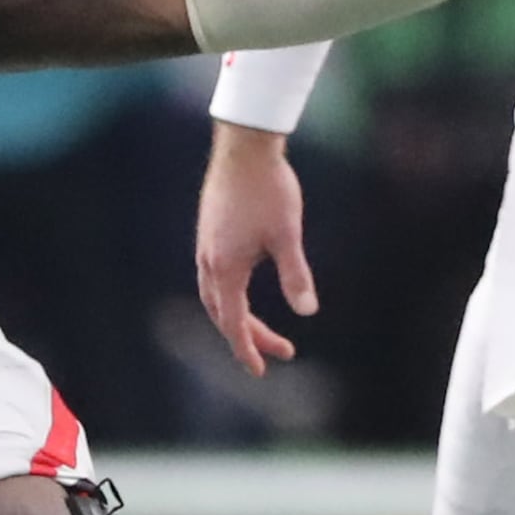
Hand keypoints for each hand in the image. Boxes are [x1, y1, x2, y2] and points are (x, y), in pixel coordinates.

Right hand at [194, 121, 316, 376]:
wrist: (243, 144)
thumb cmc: (268, 188)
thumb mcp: (287, 234)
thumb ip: (296, 274)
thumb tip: (308, 310)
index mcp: (225, 267)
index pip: (234, 323)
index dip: (247, 349)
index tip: (262, 370)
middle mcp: (209, 261)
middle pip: (223, 314)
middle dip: (249, 337)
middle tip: (283, 352)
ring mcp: (206, 246)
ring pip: (216, 296)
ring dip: (239, 317)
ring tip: (264, 330)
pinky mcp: (210, 232)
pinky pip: (215, 277)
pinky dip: (231, 296)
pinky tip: (247, 291)